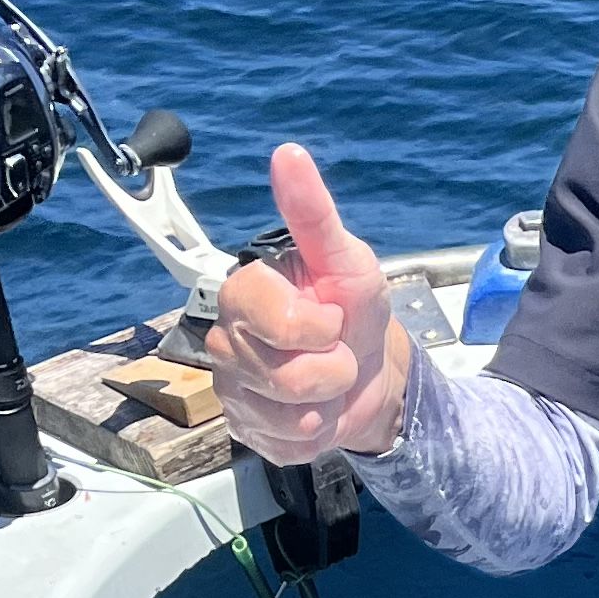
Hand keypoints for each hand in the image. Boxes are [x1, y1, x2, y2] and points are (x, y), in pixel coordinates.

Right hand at [202, 144, 410, 461]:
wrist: (372, 375)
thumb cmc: (354, 310)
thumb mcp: (347, 260)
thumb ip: (314, 213)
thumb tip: (288, 153)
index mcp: (242, 292)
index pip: (271, 319)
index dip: (317, 327)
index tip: (333, 317)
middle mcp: (226, 339)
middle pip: (279, 373)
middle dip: (330, 367)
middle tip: (335, 350)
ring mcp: (231, 389)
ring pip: (284, 412)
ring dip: (326, 401)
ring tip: (328, 381)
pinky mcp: (247, 431)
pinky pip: (286, 443)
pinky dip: (317, 432)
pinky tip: (318, 411)